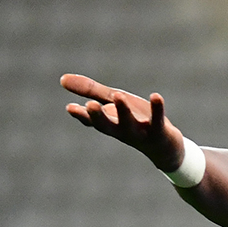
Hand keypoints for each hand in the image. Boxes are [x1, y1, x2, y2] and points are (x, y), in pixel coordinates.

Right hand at [61, 73, 185, 171]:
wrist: (165, 147)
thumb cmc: (135, 121)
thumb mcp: (113, 104)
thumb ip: (91, 91)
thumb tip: (62, 79)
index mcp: (109, 123)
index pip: (92, 120)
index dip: (81, 115)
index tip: (70, 108)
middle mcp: (122, 130)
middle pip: (107, 125)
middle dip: (98, 116)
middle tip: (90, 105)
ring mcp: (140, 133)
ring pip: (130, 124)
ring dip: (124, 111)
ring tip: (118, 95)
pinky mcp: (159, 132)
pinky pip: (158, 120)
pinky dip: (157, 109)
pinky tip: (156, 96)